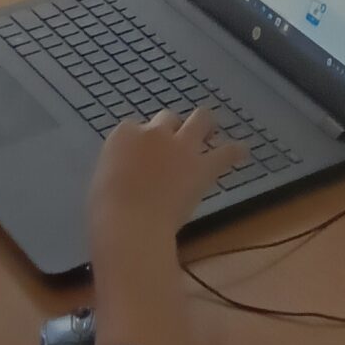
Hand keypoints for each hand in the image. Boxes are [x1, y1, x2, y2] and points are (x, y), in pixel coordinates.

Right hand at [87, 111, 236, 344]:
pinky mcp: (202, 166)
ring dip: (206, 124)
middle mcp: (153, 132)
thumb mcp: (101, 185)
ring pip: (200, 118)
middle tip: (175, 141)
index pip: (133, 128)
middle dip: (171, 127)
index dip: (141, 142)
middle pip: (167, 118)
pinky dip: (234, 152)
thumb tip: (126, 182)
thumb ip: (118, 174)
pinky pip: (225, 152)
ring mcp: (181, 146)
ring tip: (211, 129)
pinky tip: (243, 152)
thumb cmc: (105, 214)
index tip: (142, 157)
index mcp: (122, 136)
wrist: (130, 226)